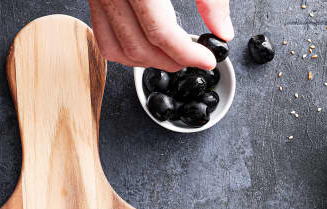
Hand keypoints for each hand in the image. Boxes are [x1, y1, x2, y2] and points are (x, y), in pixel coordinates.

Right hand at [89, 0, 232, 70]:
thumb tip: (222, 28)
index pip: (160, 32)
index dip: (185, 53)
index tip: (205, 60)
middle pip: (139, 46)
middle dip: (169, 61)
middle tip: (192, 59)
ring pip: (118, 50)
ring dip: (147, 62)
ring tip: (171, 57)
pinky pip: (104, 38)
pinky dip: (125, 52)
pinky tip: (147, 48)